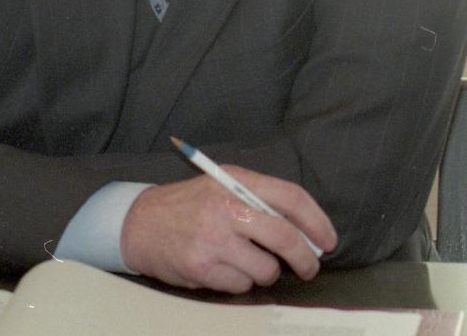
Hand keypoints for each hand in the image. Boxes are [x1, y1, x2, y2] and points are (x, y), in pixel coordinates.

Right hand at [120, 165, 336, 292]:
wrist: (139, 223)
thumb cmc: (189, 206)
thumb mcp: (221, 187)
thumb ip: (259, 201)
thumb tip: (306, 234)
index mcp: (234, 181)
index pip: (291, 197)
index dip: (317, 222)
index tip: (327, 241)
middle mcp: (224, 207)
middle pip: (286, 237)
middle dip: (305, 259)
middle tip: (307, 267)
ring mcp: (213, 238)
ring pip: (267, 269)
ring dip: (265, 272)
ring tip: (246, 263)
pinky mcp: (202, 266)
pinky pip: (242, 285)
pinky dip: (239, 282)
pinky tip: (222, 268)